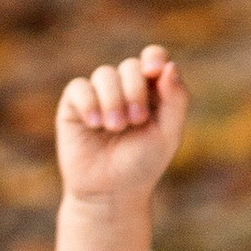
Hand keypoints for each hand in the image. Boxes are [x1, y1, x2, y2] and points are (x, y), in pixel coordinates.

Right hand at [57, 46, 187, 206]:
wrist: (110, 192)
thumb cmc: (142, 164)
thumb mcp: (168, 134)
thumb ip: (176, 100)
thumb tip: (169, 66)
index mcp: (153, 92)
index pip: (154, 58)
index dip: (154, 57)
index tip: (153, 70)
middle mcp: (125, 88)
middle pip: (130, 66)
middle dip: (135, 90)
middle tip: (136, 120)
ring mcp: (99, 95)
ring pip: (104, 74)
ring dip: (113, 99)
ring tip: (115, 127)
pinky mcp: (74, 106)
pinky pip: (78, 87)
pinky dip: (88, 102)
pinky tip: (95, 124)